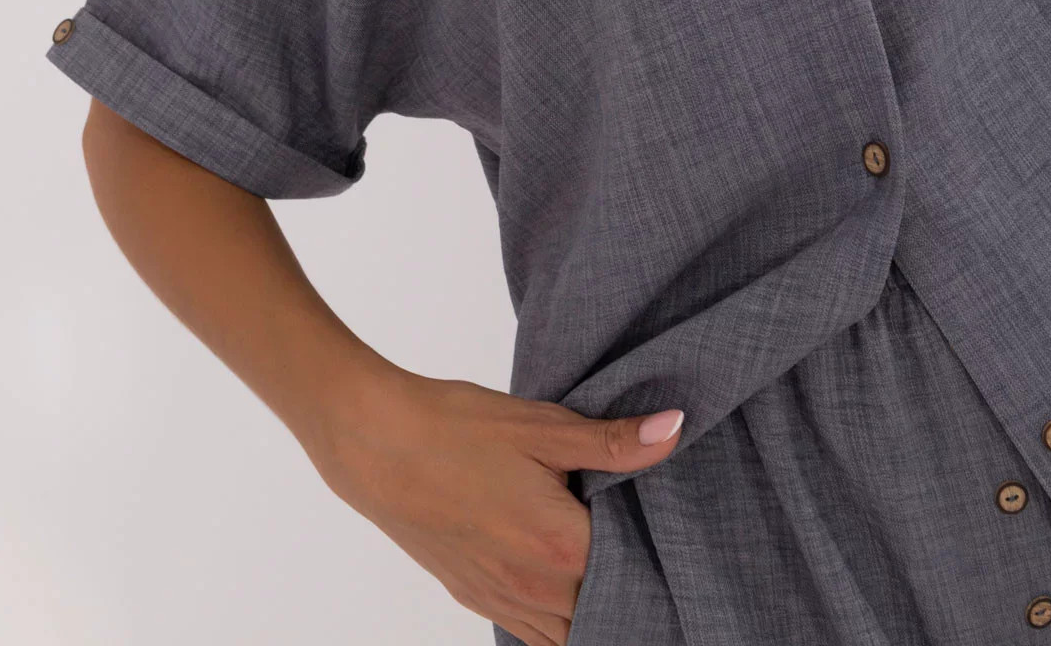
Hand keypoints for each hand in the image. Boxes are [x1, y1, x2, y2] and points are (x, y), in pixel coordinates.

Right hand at [304, 363, 684, 644]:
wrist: (375, 444)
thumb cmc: (457, 428)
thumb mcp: (543, 426)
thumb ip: (613, 441)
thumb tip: (675, 427)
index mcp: (561, 545)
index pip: (637, 575)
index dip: (660, 554)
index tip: (671, 531)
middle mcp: (535, 588)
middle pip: (606, 613)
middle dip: (632, 589)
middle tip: (649, 550)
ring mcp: (502, 599)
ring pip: (570, 634)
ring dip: (593, 608)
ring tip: (611, 566)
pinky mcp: (476, 597)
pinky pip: (533, 633)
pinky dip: (559, 618)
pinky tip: (565, 580)